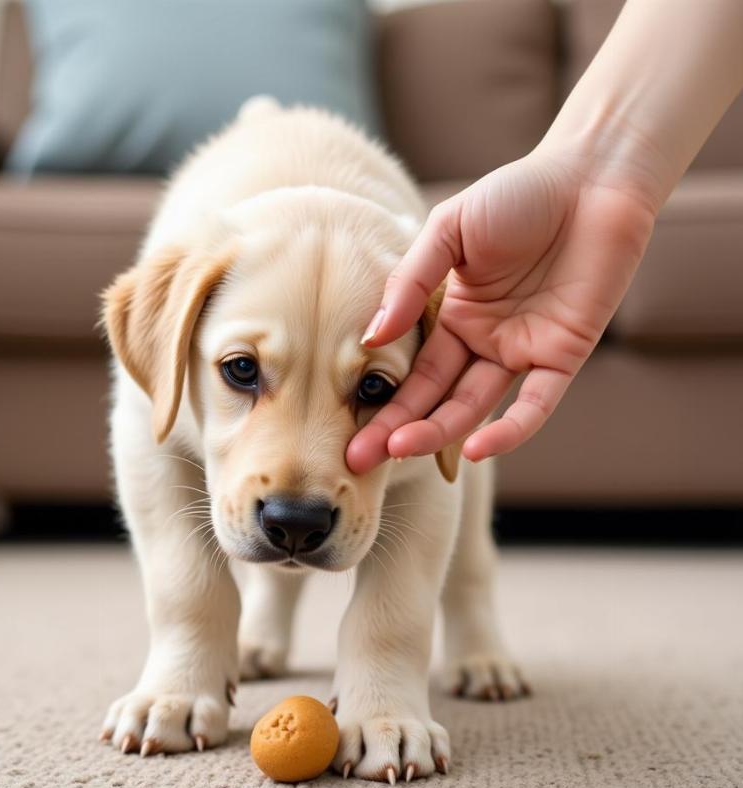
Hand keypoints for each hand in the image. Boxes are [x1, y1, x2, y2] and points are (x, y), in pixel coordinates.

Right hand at [346, 144, 657, 473]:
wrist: (591, 177)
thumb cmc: (516, 195)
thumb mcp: (448, 231)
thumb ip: (410, 283)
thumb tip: (370, 338)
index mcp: (453, 316)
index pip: (412, 372)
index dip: (383, 403)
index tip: (347, 433)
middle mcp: (483, 342)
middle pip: (435, 397)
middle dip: (397, 429)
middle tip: (359, 459)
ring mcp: (521, 352)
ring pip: (475, 405)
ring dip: (440, 431)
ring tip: (400, 450)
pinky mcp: (562, 356)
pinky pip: (534, 404)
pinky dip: (509, 430)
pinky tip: (476, 450)